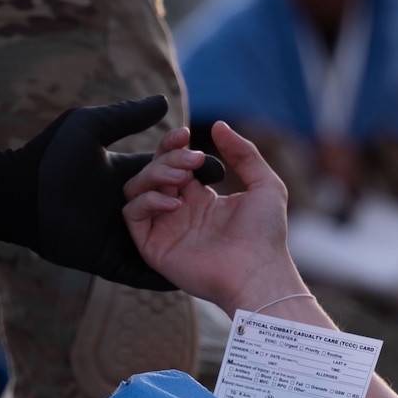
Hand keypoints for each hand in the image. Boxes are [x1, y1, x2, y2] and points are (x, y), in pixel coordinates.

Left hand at [0, 96, 222, 290]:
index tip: (212, 162)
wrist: (22, 194)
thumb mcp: (92, 128)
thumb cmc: (51, 157)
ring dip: (184, 235)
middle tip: (215, 187)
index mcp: (126, 176)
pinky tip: (186, 277)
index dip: (189, 167)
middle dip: (192, 195)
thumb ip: (127, 116)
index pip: (168, 172)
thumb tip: (164, 102)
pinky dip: (160, 277)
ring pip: (161, 240)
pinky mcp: (109, 259)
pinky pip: (139, 272)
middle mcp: (128, 207)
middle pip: (171, 203)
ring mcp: (120, 236)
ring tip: (213, 231)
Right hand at [122, 121, 302, 314]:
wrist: (259, 272)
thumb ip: (244, 153)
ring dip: (154, 174)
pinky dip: (147, 200)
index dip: (172, 146)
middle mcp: (177, 212)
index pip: (172, 164)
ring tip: (183, 176)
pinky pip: (131, 214)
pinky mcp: (153, 247)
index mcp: (199, 199)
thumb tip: (219, 125)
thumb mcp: (264, 184)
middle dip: (167, 156)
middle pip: (152, 171)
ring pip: (135, 189)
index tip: (185, 134)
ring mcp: (163, 229)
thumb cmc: (266, 235)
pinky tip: (175, 202)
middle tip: (191, 159)